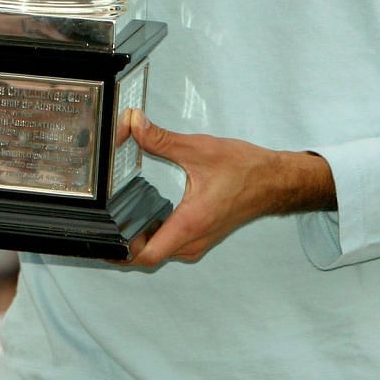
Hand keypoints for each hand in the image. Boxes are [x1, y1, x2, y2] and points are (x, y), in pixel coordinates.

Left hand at [118, 111, 334, 268]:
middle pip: (147, 256)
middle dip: (123, 245)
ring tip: (117, 217)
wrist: (276, 182)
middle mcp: (193, 240)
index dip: (121, 252)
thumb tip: (134, 123)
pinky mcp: (201, 237)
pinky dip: (153, 237)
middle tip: (103, 222)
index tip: (103, 238)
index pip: (147, 256)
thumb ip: (162, 139)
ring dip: (138, 241)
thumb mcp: (199, 149)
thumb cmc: (246, 170)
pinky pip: (170, 245)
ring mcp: (198, 242)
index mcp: (190, 223)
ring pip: (159, 252)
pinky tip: (142, 216)